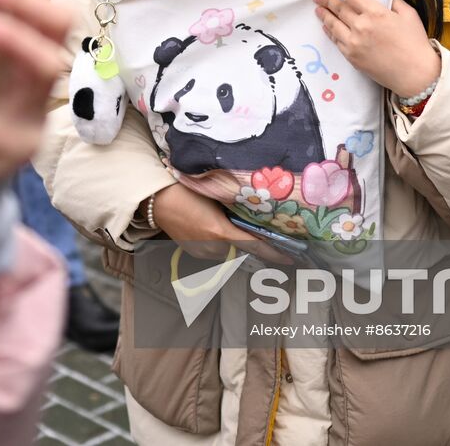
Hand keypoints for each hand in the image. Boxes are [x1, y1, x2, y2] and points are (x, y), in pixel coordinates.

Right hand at [150, 184, 290, 264]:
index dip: (275, 253)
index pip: (255, 247)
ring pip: (230, 253)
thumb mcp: (216, 199)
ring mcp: (203, 253)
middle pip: (243, 251)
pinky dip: (222, 244)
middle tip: (264, 236)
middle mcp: (213, 247)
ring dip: (235, 244)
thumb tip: (255, 218)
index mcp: (220, 232)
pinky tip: (215, 229)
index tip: (291, 257)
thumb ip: (236, 212)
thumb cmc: (187, 191)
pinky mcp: (195, 253)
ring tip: (234, 228)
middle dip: (253, 245)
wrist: (158, 200)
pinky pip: (216, 252)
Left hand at [313, 0, 440, 97]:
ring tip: (318, 9)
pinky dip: (330, 32)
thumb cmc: (415, 43)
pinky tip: (327, 27)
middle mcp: (361, 26)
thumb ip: (393, 1)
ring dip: (324, 15)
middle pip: (339, 9)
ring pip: (333, 25)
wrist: (415, 74)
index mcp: (376, 13)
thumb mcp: (409, 14)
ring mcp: (354, 43)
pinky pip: (336, 41)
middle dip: (327, 0)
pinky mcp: (351, 57)